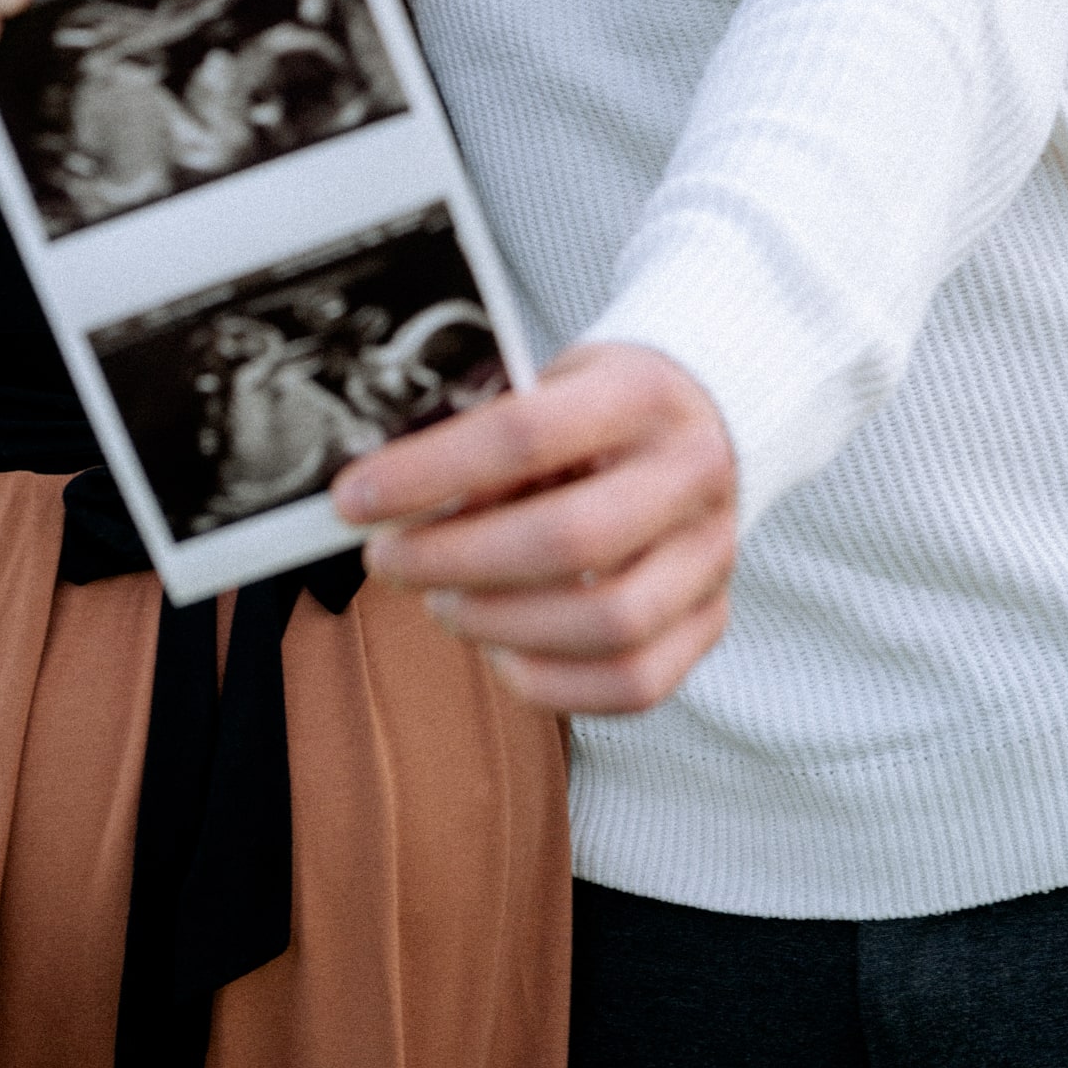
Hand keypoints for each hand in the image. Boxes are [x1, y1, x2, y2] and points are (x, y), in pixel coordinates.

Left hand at [332, 341, 736, 714]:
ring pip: (607, 624)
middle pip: (569, 541)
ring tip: (440, 601)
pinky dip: (550, 682)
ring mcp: (712, 553)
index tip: (354, 499)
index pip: (525, 436)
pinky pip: (633, 683)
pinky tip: (500, 648)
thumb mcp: (546, 385)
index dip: (427, 474)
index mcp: (642, 393)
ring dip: (497, 624)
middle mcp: (692, 474)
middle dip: (454, 561)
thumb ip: (484, 433)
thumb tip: (386, 498)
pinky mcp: (712, 619)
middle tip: (389, 560)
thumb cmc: (597, 406)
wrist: (702, 422)